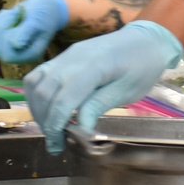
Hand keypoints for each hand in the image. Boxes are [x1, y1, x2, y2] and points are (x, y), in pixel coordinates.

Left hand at [0, 0, 68, 62]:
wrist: (47, 6)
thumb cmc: (45, 14)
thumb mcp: (37, 21)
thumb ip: (27, 32)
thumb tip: (16, 45)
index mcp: (30, 54)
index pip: (8, 55)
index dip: (6, 40)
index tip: (15, 21)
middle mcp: (18, 54)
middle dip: (2, 28)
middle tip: (16, 13)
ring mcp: (8, 46)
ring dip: (1, 21)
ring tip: (16, 12)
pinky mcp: (2, 37)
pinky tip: (12, 14)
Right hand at [23, 21, 183, 153]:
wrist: (147, 38)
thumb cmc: (143, 65)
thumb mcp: (128, 90)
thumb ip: (99, 105)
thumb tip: (80, 131)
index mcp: (93, 66)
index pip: (63, 100)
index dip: (55, 125)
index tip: (58, 146)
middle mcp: (73, 58)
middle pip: (44, 93)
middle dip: (46, 121)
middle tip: (56, 142)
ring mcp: (66, 55)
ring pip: (35, 83)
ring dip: (38, 108)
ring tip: (51, 127)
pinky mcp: (64, 56)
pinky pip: (39, 74)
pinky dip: (37, 94)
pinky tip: (48, 109)